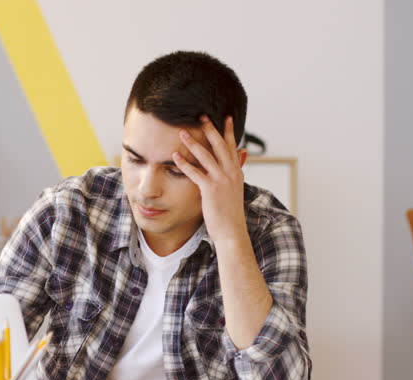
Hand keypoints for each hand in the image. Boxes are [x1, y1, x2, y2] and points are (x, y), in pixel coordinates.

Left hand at [173, 115, 247, 245]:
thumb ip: (234, 174)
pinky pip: (195, 173)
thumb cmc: (230, 213)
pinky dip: (184, 163)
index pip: (233, 147)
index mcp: (237, 172)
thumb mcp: (235, 191)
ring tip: (182, 132)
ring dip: (193, 143)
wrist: (232, 231)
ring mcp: (222, 180)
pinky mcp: (211, 189)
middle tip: (202, 115)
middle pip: (220, 145)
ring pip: (206, 156)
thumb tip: (238, 161)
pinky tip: (174, 156)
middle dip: (211, 129)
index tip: (226, 117)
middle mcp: (231, 173)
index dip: (229, 132)